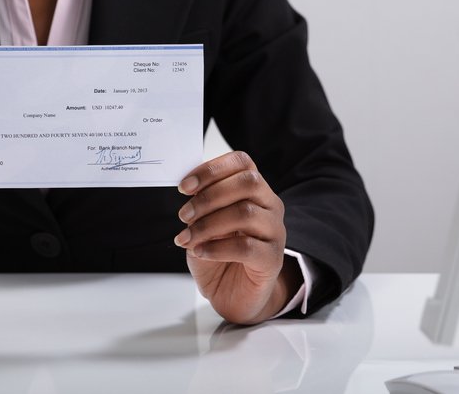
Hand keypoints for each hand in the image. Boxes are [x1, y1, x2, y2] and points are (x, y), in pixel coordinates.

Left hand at [173, 151, 299, 323]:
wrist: (234, 295)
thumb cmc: (218, 254)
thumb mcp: (204, 223)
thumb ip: (200, 203)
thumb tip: (186, 187)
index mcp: (254, 190)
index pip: (242, 162)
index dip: (212, 169)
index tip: (185, 186)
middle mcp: (269, 206)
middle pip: (248, 183)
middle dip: (209, 196)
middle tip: (184, 215)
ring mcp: (275, 232)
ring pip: (246, 213)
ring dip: (208, 224)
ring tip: (188, 238)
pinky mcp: (272, 259)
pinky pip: (247, 247)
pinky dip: (217, 248)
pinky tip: (201, 252)